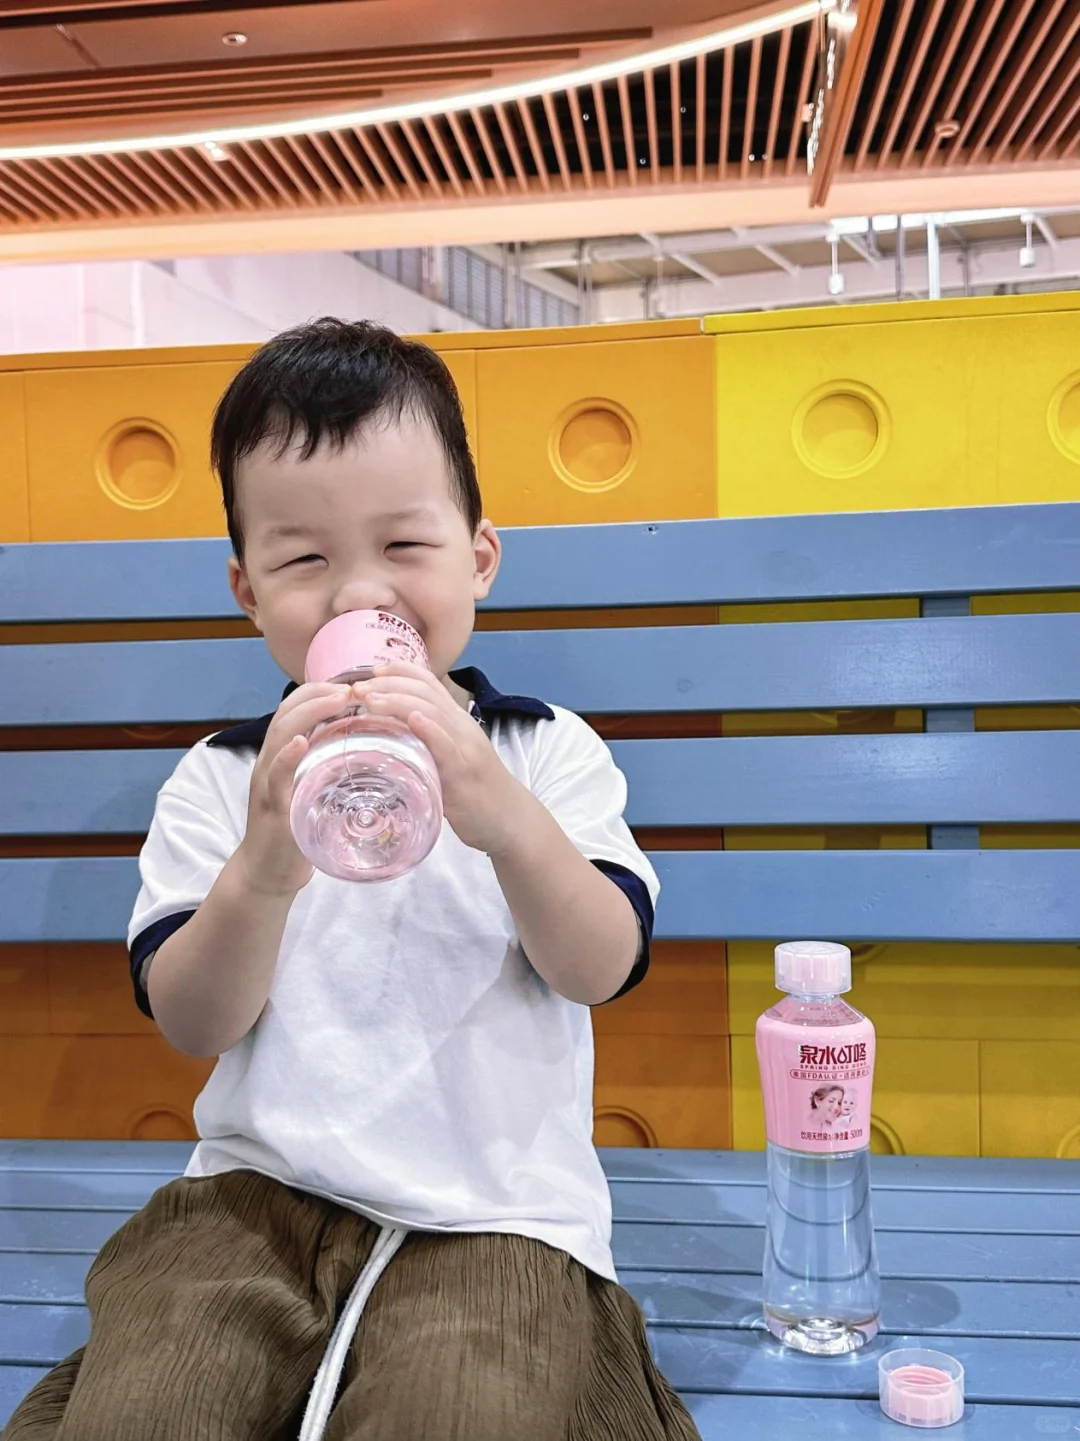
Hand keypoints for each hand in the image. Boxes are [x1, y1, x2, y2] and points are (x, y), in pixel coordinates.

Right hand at [236, 681, 352, 895]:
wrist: (267, 872)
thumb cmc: (295, 830)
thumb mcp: (311, 789)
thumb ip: (326, 767)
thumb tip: (361, 747)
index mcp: (280, 756)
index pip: (293, 709)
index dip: (318, 691)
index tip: (350, 683)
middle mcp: (269, 763)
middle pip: (287, 714)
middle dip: (318, 695)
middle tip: (351, 688)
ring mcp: (268, 784)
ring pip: (280, 736)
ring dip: (308, 713)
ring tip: (336, 700)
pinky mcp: (273, 809)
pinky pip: (276, 777)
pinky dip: (287, 757)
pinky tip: (302, 744)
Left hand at [352, 661, 526, 853]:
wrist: (509, 818)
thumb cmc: (473, 790)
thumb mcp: (447, 757)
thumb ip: (423, 742)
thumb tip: (386, 736)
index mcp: (454, 720)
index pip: (427, 682)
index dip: (397, 671)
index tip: (369, 673)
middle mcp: (460, 726)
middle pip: (424, 691)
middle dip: (387, 684)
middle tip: (356, 689)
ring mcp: (464, 747)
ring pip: (432, 712)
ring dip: (397, 701)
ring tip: (369, 700)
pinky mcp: (464, 772)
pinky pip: (447, 745)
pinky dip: (430, 730)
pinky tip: (413, 721)